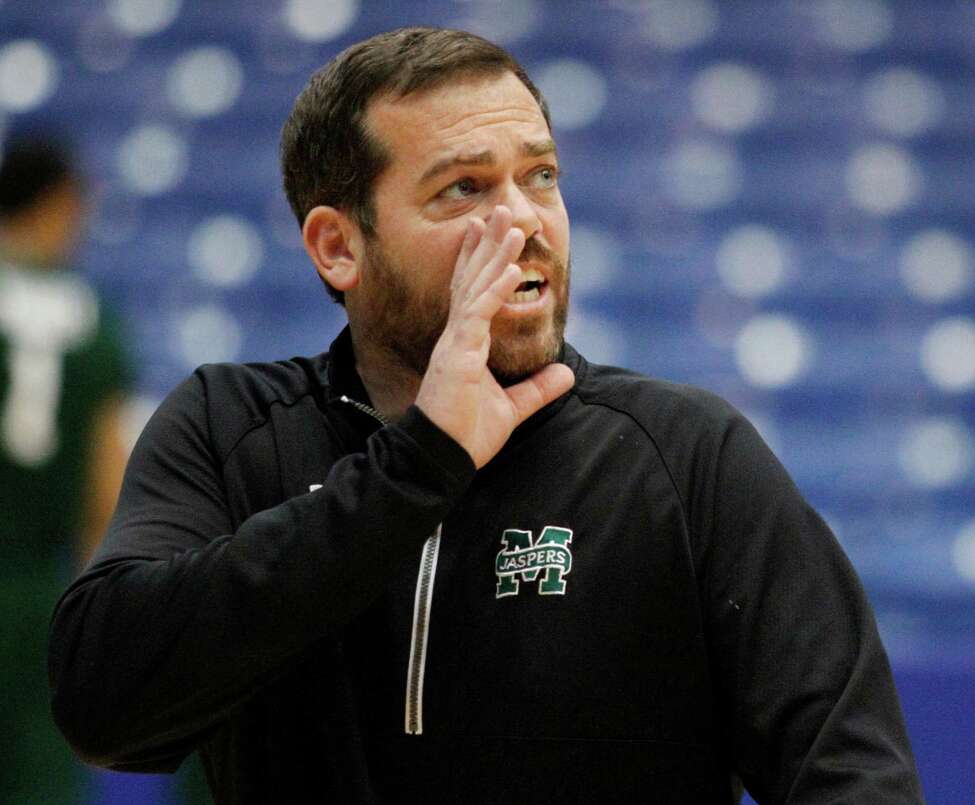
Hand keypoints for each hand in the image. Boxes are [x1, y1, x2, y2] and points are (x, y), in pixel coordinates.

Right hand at [415, 206, 574, 468]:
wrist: (443, 457)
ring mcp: (456, 342)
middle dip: (487, 244)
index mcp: (465, 344)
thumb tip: (566, 375)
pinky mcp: (458, 354)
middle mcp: (457, 336)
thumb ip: (537, 389)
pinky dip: (496, 289)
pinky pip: (478, 313)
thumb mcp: (513, 408)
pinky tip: (512, 269)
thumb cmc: (467, 434)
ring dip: (496, 255)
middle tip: (499, 210)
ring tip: (512, 225)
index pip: (471, 293)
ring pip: (477, 288)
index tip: (484, 231)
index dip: (479, 261)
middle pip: (473, 279)